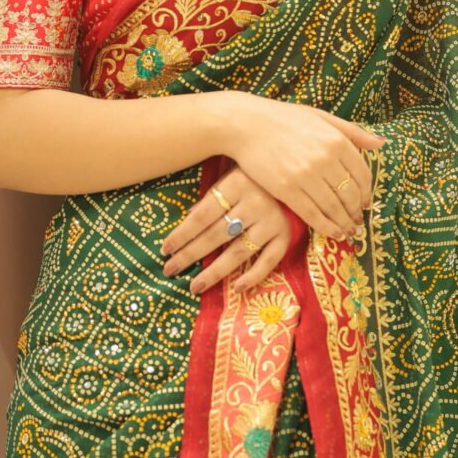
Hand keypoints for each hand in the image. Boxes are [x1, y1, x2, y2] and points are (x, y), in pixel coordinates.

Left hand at [162, 166, 293, 293]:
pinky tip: (237, 287)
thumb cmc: (254, 174)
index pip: (202, 215)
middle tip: (170, 270)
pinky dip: (254, 275)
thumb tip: (187, 221)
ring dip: (215, 271)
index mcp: (236, 184)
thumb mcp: (230, 177)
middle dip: (190, 254)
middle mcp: (255, 203)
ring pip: (238, 251)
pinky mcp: (286, 234)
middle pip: (216, 235)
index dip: (182, 234)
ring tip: (195, 285)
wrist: (293, 171)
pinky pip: (269, 260)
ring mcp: (272, 221)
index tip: (165, 250)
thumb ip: (211, 198)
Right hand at [213, 92, 381, 238]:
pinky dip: (326, 227)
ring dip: (345, 223)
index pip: (363, 174)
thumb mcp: (321, 116)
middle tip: (357, 220)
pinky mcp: (287, 190)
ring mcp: (306, 176)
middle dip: (357, 211)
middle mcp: (325, 159)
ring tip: (348, 230)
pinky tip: (332, 232)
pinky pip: (313, 215)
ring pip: (334, 208)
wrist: (245, 124)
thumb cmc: (283, 118)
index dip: (367, 192)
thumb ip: (352, 131)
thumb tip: (381, 143)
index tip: (366, 202)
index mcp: (337, 140)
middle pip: (351, 194)